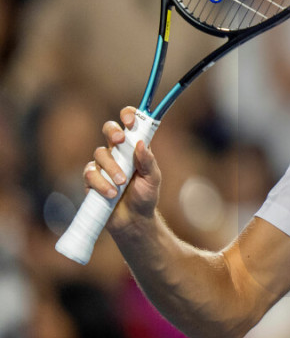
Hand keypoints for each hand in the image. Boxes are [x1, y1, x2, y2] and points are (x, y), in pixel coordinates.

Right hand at [84, 106, 161, 233]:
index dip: (128, 117)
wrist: (133, 221)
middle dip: (112, 131)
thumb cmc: (145, 197)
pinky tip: (111, 193)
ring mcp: (102, 165)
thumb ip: (147, 161)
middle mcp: (117, 153)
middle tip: (119, 140)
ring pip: (100, 154)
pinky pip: (90, 174)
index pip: (129, 125)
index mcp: (134, 148)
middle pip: (108, 130)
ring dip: (111, 167)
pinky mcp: (91, 180)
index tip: (130, 121)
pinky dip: (100, 182)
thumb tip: (140, 143)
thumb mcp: (153, 179)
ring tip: (121, 183)